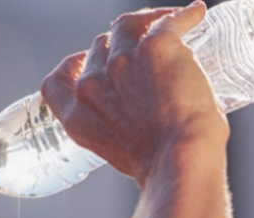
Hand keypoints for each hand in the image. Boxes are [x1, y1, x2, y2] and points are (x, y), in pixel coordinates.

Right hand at [40, 1, 229, 186]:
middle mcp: (93, 85)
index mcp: (78, 116)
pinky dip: (184, 16)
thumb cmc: (160, 166)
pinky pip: (168, 21)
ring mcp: (122, 61)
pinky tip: (196, 14)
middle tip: (147, 55)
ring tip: (172, 24)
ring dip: (148, 22)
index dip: (71, 66)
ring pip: (128, 26)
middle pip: (99, 48)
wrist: (179, 161)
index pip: (57, 82)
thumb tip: (146, 123)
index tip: (85, 61)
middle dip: (120, 48)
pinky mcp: (156, 47)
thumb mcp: (119, 155)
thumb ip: (119, 133)